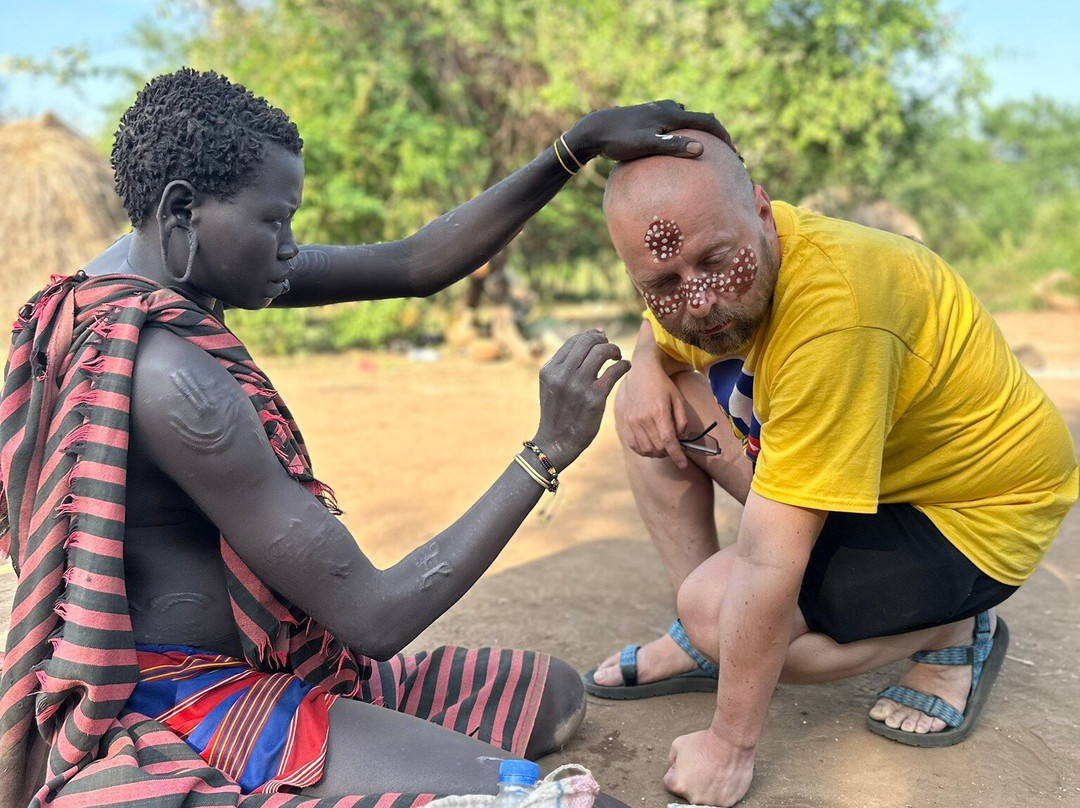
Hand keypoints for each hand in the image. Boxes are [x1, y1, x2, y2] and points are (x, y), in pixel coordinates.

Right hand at [532, 330, 630, 469]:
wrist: (556, 442)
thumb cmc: (558, 412)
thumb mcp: (551, 386)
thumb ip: (564, 366)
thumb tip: (587, 340)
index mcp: (550, 370)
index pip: (573, 341)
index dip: (590, 335)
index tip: (601, 337)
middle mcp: (562, 375)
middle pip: (587, 342)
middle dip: (602, 340)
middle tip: (610, 346)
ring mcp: (578, 386)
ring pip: (601, 352)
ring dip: (613, 349)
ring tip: (617, 356)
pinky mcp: (595, 398)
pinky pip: (614, 371)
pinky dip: (623, 364)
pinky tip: (625, 366)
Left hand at [564, 100, 735, 162]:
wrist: (595, 130)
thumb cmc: (619, 140)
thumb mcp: (646, 145)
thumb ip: (673, 146)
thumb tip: (701, 148)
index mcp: (672, 114)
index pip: (707, 122)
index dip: (724, 136)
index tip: (735, 153)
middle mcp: (669, 109)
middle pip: (700, 120)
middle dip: (715, 136)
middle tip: (726, 154)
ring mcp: (659, 112)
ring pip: (687, 122)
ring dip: (699, 135)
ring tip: (707, 153)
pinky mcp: (650, 119)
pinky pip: (674, 127)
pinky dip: (684, 136)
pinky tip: (679, 151)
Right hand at [614, 358, 690, 468]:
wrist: (639, 373)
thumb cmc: (661, 385)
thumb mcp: (677, 399)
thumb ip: (681, 420)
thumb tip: (681, 438)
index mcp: (659, 412)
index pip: (669, 441)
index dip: (677, 456)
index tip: (683, 464)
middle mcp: (643, 419)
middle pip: (658, 448)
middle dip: (668, 453)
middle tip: (673, 447)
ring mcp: (631, 422)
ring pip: (646, 450)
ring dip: (656, 453)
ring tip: (662, 447)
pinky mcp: (624, 423)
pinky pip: (634, 446)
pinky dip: (643, 451)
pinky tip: (650, 445)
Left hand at [664, 729, 755, 806]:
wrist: (730, 742)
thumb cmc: (705, 742)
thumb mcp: (677, 745)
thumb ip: (672, 761)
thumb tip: (676, 769)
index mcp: (678, 785)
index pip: (670, 782)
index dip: (678, 769)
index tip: (688, 763)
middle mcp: (694, 798)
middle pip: (688, 791)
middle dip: (692, 780)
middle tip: (702, 766)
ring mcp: (712, 802)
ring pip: (705, 795)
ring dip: (707, 786)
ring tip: (714, 770)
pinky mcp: (727, 802)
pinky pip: (720, 797)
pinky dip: (721, 789)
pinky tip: (723, 776)